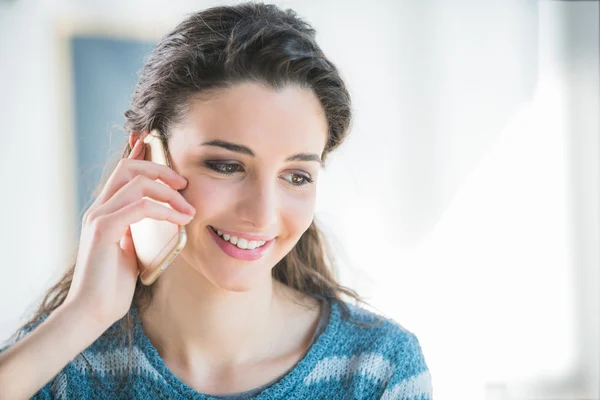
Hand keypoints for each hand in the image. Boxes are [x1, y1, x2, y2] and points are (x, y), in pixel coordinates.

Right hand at [63, 138, 195, 327]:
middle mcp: (98, 209)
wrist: (93, 311)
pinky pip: (139, 207)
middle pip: (128, 168)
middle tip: (184, 184)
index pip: (122, 172)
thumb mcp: (131, 249)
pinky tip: (181, 220)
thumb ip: (140, 229)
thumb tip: (164, 217)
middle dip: (161, 169)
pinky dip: (165, 209)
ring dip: (168, 192)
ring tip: (189, 208)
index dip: (142, 155)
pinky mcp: (103, 231)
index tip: (164, 150)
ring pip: (136, 183)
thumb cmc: (114, 284)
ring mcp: (98, 218)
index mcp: (105, 211)